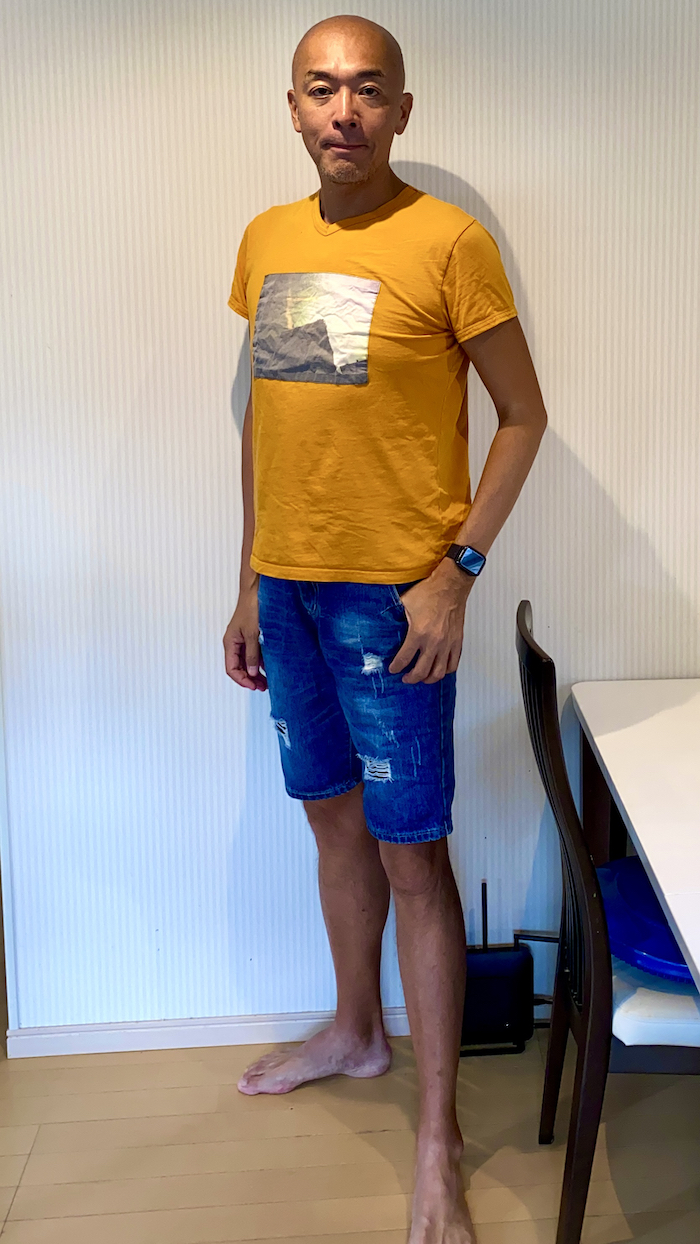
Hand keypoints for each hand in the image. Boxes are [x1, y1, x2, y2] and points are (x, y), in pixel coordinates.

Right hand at [223, 582, 267, 690]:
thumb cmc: (251, 608)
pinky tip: (270, 668)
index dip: (242, 679)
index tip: (254, 686)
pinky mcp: (253, 636)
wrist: (257, 591)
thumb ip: (252, 655)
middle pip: (239, 667)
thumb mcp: (252, 634)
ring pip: (248, 662)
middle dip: (250, 679)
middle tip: (263, 687)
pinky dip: (261, 662)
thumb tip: (253, 672)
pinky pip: (255, 654)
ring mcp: (244, 640)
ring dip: (256, 672)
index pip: (232, 668)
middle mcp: (235, 643)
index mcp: (230, 643)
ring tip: (267, 681)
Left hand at [388, 559, 472, 683]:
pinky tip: (439, 669)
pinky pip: (453, 664)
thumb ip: (396, 617)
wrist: (450, 585)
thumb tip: (385, 622)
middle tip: (405, 678)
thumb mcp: (405, 603)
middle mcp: (434, 642)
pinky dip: (445, 671)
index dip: (396, 667)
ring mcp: (447, 644)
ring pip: (439, 672)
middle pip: (421, 671)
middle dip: (411, 678)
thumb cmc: (429, 592)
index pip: (404, 659)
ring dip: (428, 679)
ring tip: (422, 677)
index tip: (393, 669)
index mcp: (418, 633)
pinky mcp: (457, 642)